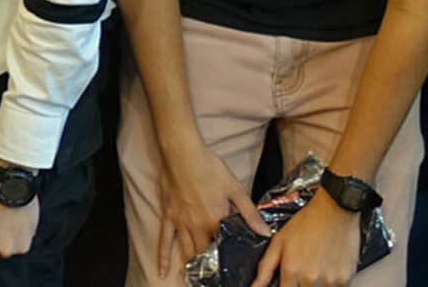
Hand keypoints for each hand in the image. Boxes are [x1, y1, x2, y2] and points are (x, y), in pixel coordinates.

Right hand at [156, 138, 269, 275]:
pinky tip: (162, 272)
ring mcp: (180, 224)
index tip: (233, 270)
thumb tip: (265, 232)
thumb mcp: (235, 189)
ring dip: (191, 268)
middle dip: (210, 268)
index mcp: (215, 221)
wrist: (183, 153)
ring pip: (186, 251)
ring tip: (194, 281)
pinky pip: (163, 241)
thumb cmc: (210, 167)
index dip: (229, 259)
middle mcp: (196, 227)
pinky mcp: (168, 217)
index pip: (224, 247)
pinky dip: (162, 258)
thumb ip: (250, 214)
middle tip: (214, 278)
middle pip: (204, 253)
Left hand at [251, 188, 358, 286]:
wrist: (335, 209)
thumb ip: (265, 268)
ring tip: (316, 268)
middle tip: (302, 271)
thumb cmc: (307, 222)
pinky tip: (328, 269)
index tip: (287, 281)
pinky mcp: (345, 280)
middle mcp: (311, 280)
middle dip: (300, 285)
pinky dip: (330, 284)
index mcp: (292, 271)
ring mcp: (330, 281)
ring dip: (315, 285)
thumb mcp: (279, 241)